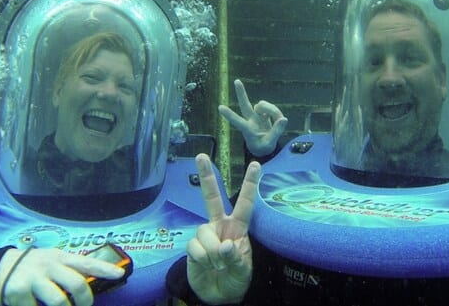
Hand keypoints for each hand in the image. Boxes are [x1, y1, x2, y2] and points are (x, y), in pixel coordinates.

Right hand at [0, 248, 124, 305]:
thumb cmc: (34, 268)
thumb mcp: (53, 262)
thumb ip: (70, 271)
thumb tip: (92, 284)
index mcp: (60, 258)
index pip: (87, 262)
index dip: (104, 268)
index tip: (119, 274)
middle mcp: (48, 265)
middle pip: (77, 284)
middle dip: (85, 301)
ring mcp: (33, 278)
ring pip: (59, 302)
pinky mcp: (18, 292)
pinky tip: (35, 305)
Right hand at [187, 153, 261, 304]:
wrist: (218, 296)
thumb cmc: (236, 279)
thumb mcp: (243, 270)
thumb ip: (235, 257)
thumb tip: (224, 245)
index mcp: (238, 228)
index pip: (245, 203)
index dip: (250, 184)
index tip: (256, 165)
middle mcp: (220, 226)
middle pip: (212, 198)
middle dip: (207, 176)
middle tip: (201, 156)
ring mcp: (205, 235)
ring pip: (204, 232)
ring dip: (211, 252)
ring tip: (217, 265)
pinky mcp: (192, 247)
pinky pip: (194, 247)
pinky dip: (201, 258)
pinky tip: (205, 265)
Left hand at [219, 79, 287, 156]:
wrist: (263, 148)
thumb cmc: (263, 147)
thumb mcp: (269, 144)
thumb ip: (276, 132)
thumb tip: (283, 119)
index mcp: (248, 130)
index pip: (238, 122)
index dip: (230, 115)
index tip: (220, 107)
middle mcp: (250, 120)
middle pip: (245, 104)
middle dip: (241, 93)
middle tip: (236, 81)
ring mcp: (256, 116)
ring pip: (263, 105)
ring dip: (272, 110)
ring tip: (278, 120)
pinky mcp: (263, 114)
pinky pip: (271, 108)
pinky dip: (276, 113)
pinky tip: (278, 120)